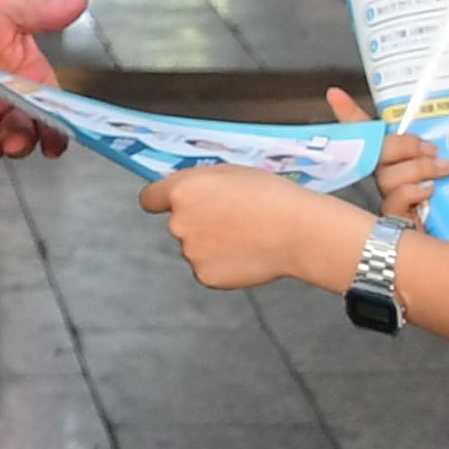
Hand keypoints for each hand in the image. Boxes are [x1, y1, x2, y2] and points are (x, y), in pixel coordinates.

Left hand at [0, 0, 87, 159]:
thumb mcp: (3, 5)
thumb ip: (41, 12)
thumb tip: (79, 4)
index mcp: (26, 74)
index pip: (50, 107)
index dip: (57, 127)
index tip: (57, 140)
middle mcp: (3, 98)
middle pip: (24, 132)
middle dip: (22, 141)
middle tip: (16, 140)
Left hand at [141, 165, 366, 290]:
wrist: (298, 231)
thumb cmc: (270, 196)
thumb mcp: (229, 172)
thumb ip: (199, 183)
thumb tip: (184, 193)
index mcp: (182, 191)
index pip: (150, 198)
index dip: (161, 200)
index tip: (167, 203)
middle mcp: (178, 223)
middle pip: (178, 223)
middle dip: (198, 221)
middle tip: (232, 217)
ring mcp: (190, 252)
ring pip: (195, 246)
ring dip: (211, 243)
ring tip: (246, 234)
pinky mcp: (205, 276)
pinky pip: (207, 267)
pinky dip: (222, 263)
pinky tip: (246, 253)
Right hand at [328, 88, 448, 220]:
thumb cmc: (448, 199)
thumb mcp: (444, 168)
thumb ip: (438, 150)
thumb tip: (433, 128)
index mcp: (391, 159)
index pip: (362, 133)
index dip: (347, 113)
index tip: (335, 94)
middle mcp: (380, 178)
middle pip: (377, 152)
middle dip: (405, 145)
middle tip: (431, 149)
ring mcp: (384, 198)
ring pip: (388, 175)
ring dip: (417, 168)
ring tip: (441, 169)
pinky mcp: (392, 221)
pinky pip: (396, 198)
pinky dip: (414, 190)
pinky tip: (429, 191)